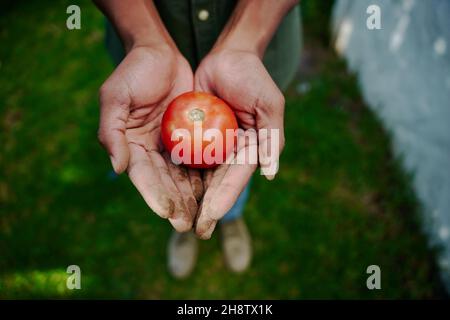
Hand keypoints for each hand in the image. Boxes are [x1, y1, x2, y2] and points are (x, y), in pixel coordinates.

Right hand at [98, 44, 202, 231]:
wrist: (159, 53)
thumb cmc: (134, 72)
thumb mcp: (115, 97)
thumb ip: (111, 132)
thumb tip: (118, 168)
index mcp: (129, 145)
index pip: (142, 175)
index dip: (153, 194)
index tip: (165, 213)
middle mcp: (149, 150)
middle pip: (163, 182)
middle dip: (174, 204)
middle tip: (186, 224)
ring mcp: (169, 144)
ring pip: (181, 176)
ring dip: (190, 197)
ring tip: (201, 216)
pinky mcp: (188, 137)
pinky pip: (197, 159)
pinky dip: (203, 176)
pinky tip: (213, 192)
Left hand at [193, 49, 284, 238]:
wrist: (227, 57)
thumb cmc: (253, 78)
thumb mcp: (269, 105)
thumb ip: (272, 138)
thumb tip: (270, 173)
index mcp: (251, 150)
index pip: (236, 178)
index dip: (224, 197)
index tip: (211, 216)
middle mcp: (231, 153)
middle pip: (216, 184)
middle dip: (206, 208)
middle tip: (194, 230)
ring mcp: (212, 145)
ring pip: (199, 177)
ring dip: (190, 198)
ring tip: (178, 219)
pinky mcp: (194, 136)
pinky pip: (184, 157)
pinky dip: (176, 175)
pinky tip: (165, 190)